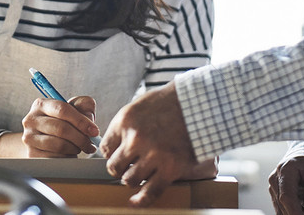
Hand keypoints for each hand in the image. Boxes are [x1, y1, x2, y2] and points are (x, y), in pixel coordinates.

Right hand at [21, 95, 99, 156]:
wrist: (44, 140)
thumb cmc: (63, 122)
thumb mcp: (74, 109)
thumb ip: (84, 105)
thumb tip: (88, 117)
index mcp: (41, 105)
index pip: (62, 109)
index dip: (81, 121)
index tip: (95, 131)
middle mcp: (31, 120)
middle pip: (61, 128)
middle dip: (81, 138)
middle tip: (90, 144)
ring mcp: (29, 138)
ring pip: (59, 145)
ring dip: (75, 148)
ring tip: (79, 148)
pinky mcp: (31, 155)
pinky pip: (55, 158)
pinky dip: (67, 158)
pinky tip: (69, 154)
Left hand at [100, 81, 198, 206]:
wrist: (198, 105)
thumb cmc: (169, 102)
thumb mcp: (139, 105)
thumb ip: (126, 125)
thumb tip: (115, 143)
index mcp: (126, 121)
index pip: (105, 148)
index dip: (110, 154)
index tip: (116, 155)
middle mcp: (136, 139)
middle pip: (114, 166)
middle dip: (119, 168)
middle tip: (127, 166)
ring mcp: (153, 155)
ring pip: (129, 180)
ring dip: (133, 179)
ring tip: (140, 173)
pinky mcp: (170, 168)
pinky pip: (150, 192)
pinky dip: (141, 200)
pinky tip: (135, 202)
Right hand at [268, 151, 303, 214]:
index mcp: (285, 170)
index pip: (287, 197)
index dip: (296, 212)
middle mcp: (275, 180)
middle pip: (284, 205)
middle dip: (302, 214)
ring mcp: (274, 188)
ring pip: (283, 210)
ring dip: (300, 213)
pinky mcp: (276, 195)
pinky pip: (284, 209)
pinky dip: (297, 212)